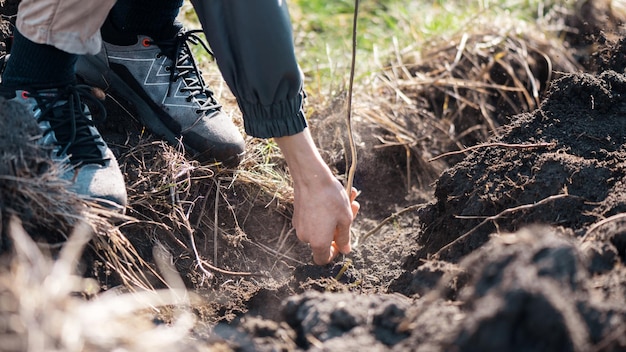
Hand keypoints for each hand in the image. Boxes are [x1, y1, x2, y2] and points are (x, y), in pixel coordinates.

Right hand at [275, 129, 359, 264]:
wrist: (311, 177)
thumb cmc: (330, 199)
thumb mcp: (345, 219)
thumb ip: (345, 238)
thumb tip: (345, 250)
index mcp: (318, 242)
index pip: (323, 259)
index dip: (334, 253)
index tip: (342, 241)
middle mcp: (306, 237)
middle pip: (325, 239)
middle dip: (341, 226)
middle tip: (354, 209)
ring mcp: (300, 225)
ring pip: (321, 226)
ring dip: (336, 215)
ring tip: (350, 197)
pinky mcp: (298, 214)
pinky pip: (314, 218)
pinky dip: (325, 210)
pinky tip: (337, 195)